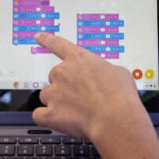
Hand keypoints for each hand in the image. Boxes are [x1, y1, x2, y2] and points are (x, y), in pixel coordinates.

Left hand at [33, 32, 149, 142]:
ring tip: (77, 112)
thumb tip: (104, 77)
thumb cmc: (120, 96)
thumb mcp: (118, 72)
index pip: (58, 44)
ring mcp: (54, 92)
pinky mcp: (50, 113)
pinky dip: (48, 119)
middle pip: (53, 77)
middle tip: (80, 97)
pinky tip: (61, 122)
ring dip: (56, 103)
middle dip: (63, 86)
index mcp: (79, 59)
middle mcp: (62, 73)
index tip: (38, 37)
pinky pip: (39, 115)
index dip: (47, 40)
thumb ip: (103, 70)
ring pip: (47, 96)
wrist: (116, 118)